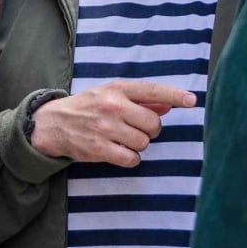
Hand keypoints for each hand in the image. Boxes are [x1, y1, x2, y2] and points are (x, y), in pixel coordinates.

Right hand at [29, 80, 195, 166]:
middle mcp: (113, 106)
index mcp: (118, 88)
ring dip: (138, 145)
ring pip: (143, 142)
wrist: (53, 124)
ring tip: (123, 139)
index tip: (193, 100)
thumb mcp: (111, 94)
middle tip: (136, 129)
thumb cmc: (87, 106)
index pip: (153, 90)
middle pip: (153, 123)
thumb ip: (140, 99)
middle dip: (150, 130)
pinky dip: (130, 158)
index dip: (175, 95)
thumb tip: (168, 104)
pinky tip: (119, 152)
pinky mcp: (99, 149)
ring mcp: (106, 128)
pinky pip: (131, 159)